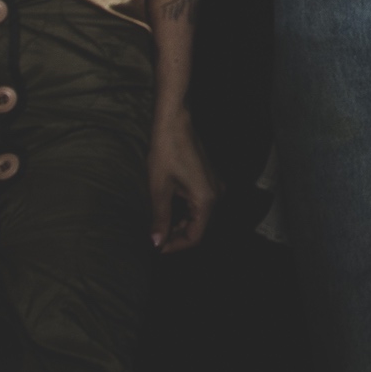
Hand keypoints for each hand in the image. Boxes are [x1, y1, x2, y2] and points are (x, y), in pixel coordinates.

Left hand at [148, 110, 219, 252]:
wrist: (175, 124)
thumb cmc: (167, 153)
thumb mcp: (159, 189)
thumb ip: (160, 219)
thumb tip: (156, 243)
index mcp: (206, 200)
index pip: (195, 236)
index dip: (175, 246)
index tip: (155, 247)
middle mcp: (216, 195)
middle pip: (199, 228)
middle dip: (177, 236)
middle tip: (154, 239)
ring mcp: (215, 187)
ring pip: (199, 217)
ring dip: (180, 224)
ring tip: (157, 226)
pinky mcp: (209, 180)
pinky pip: (199, 205)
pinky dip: (185, 212)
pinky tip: (168, 210)